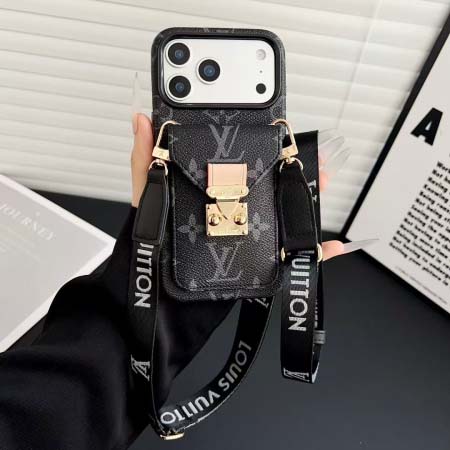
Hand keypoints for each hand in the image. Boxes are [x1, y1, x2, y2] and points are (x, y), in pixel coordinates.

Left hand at [130, 113, 373, 260]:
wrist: (163, 293)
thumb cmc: (155, 241)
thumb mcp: (148, 197)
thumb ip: (145, 161)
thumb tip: (141, 120)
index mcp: (215, 191)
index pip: (245, 164)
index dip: (268, 149)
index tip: (286, 136)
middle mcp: (236, 209)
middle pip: (274, 186)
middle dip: (299, 172)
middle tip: (316, 163)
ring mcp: (250, 234)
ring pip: (287, 213)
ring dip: (311, 200)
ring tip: (323, 186)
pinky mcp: (258, 260)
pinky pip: (291, 256)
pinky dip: (314, 252)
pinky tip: (328, 246)